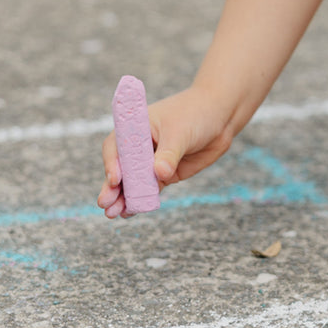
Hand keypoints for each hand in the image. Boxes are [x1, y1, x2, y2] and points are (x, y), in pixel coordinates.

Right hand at [97, 86, 232, 217]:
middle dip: (111, 187)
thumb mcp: (181, 132)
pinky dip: (141, 200)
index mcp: (138, 126)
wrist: (222, 115)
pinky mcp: (165, 173)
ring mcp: (152, 160)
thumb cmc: (197, 113)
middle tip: (105, 204)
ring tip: (113, 214)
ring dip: (123, 198)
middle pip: (121, 167)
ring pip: (133, 182)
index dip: (112, 162)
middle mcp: (141, 145)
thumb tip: (159, 174)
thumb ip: (169, 154)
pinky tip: (130, 212)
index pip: (117, 145)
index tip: (116, 179)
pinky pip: (149, 189)